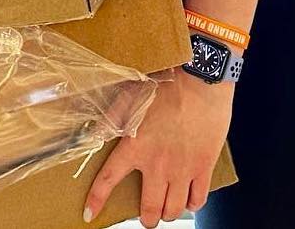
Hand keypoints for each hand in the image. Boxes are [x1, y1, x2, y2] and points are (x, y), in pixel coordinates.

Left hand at [84, 69, 234, 226]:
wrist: (201, 79)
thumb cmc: (166, 83)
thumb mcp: (131, 96)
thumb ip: (111, 118)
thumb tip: (93, 131)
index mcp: (135, 147)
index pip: (108, 180)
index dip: (97, 199)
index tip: (90, 213)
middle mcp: (157, 165)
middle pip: (149, 210)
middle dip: (146, 219)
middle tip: (146, 217)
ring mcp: (182, 168)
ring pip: (174, 209)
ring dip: (168, 213)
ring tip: (166, 209)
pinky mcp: (204, 165)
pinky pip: (198, 198)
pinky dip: (193, 204)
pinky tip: (189, 199)